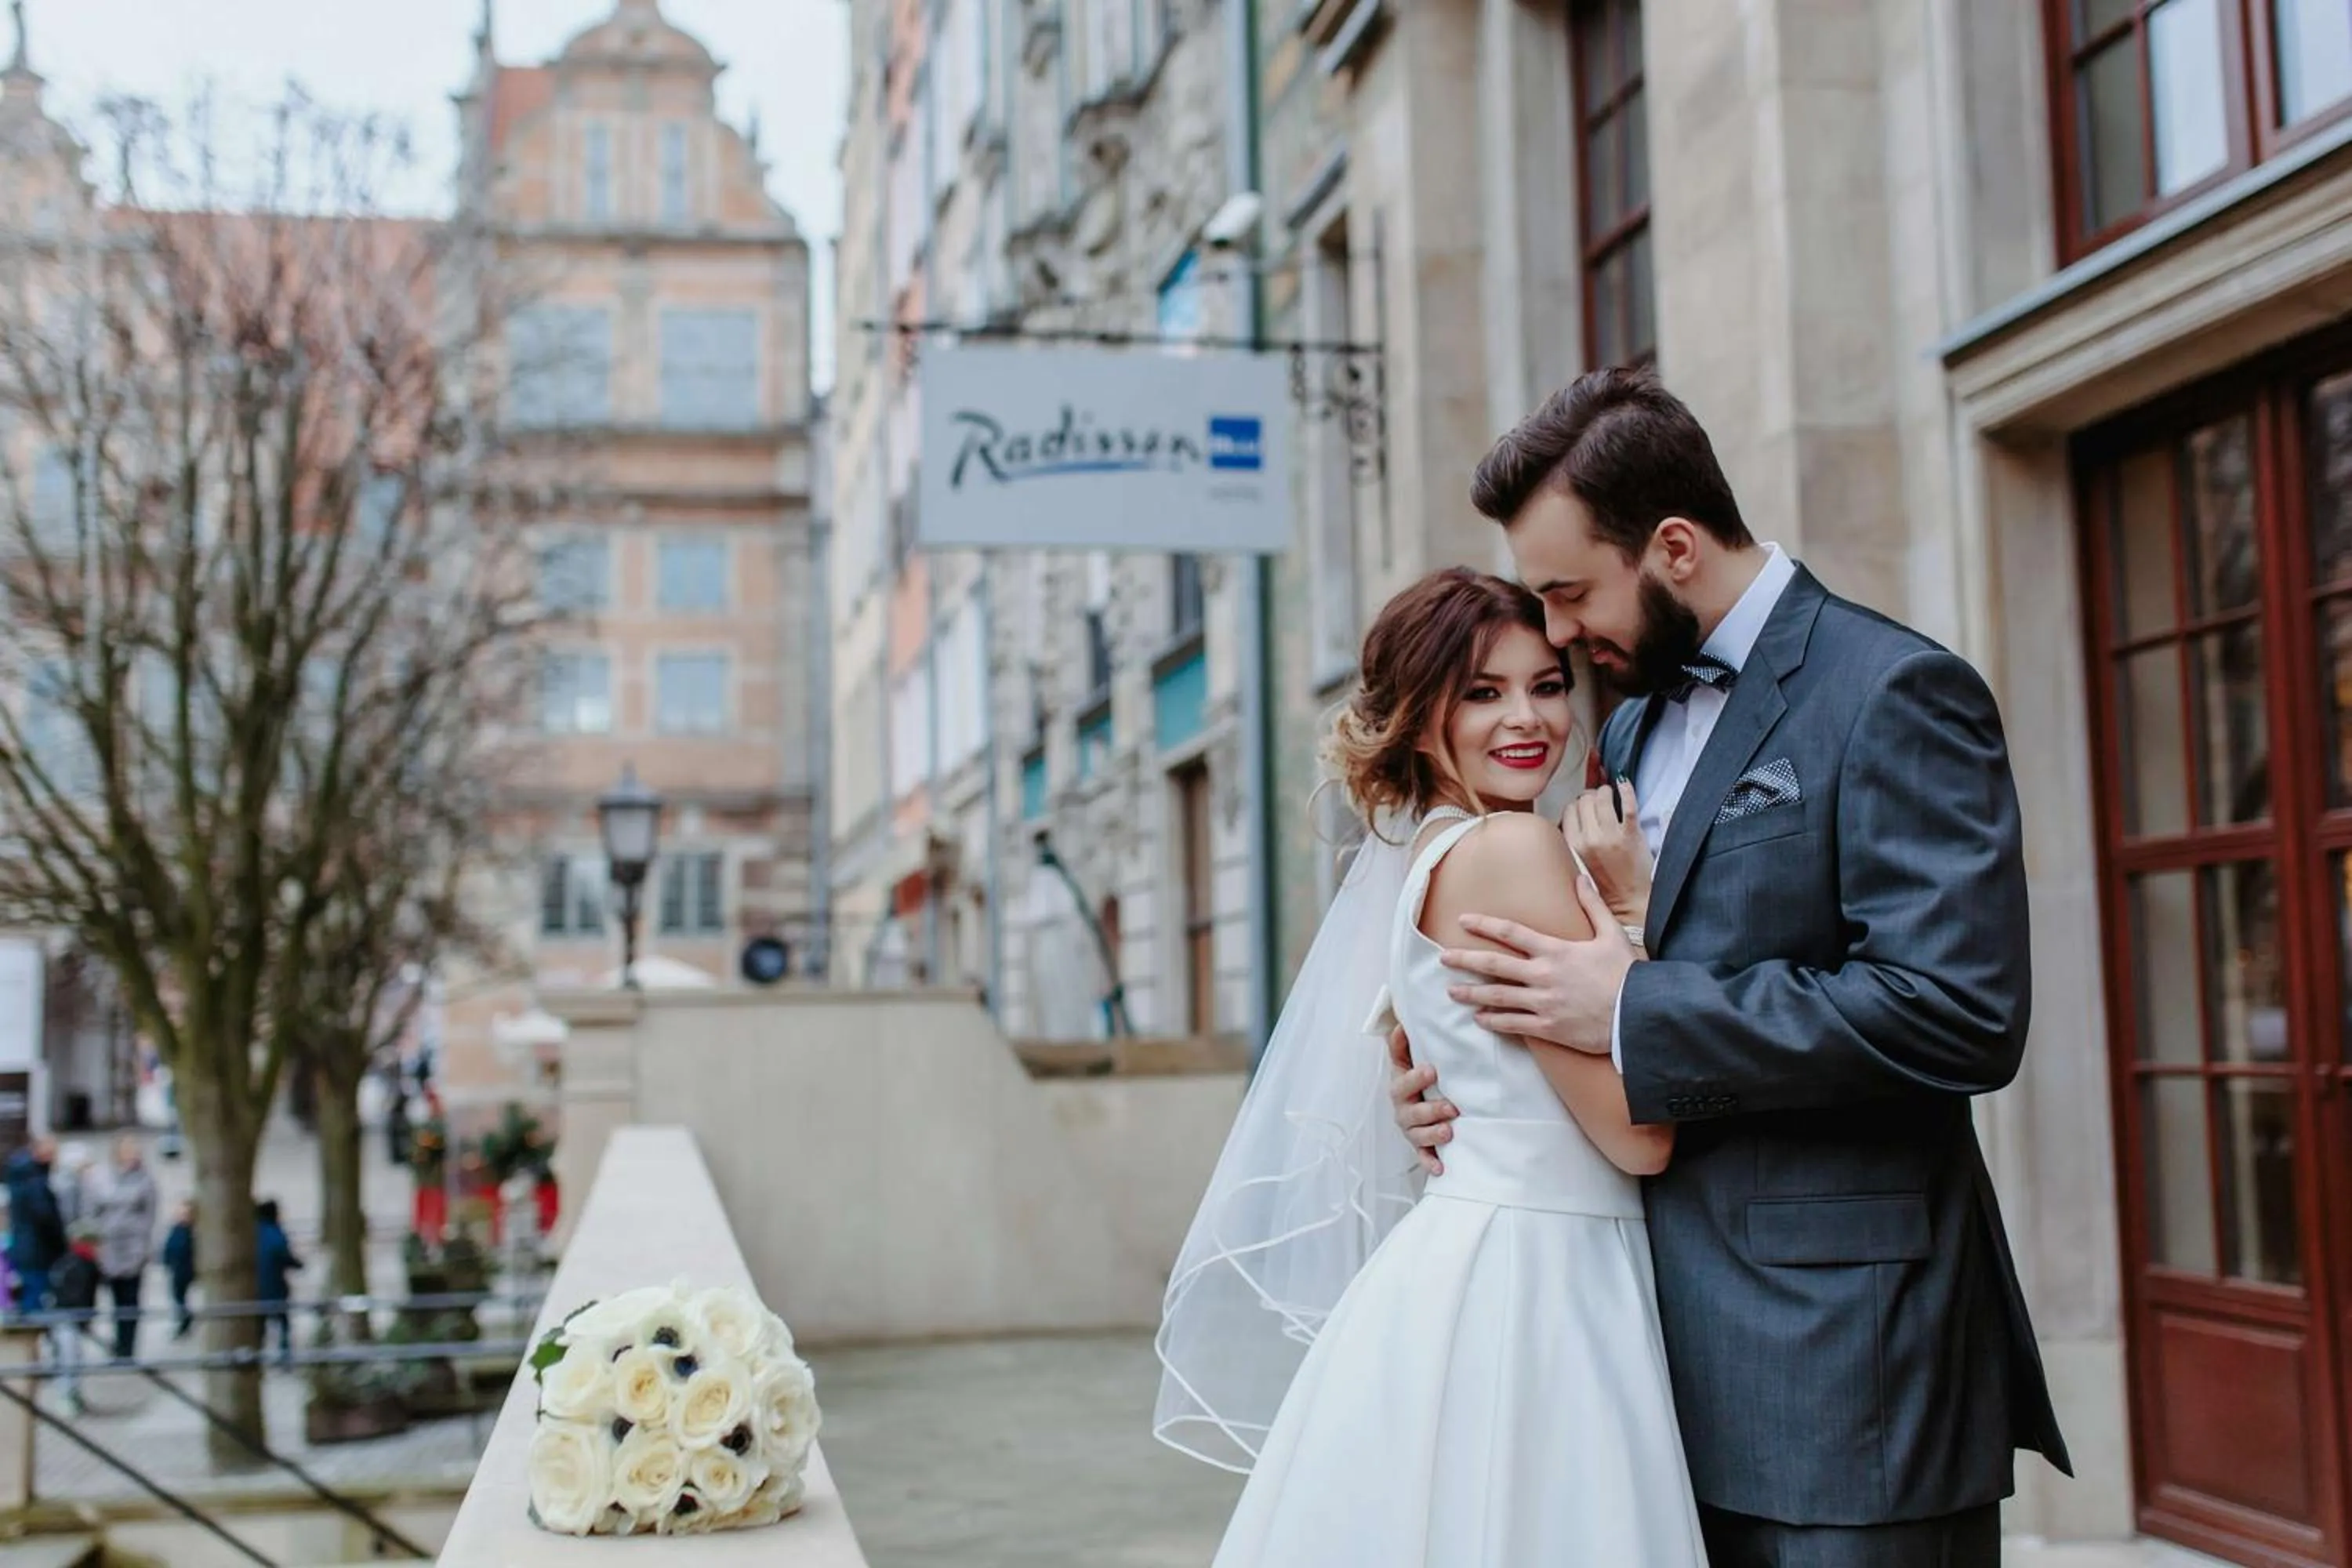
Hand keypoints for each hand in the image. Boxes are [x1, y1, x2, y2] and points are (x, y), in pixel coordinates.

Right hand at [1387, 1025, 1456, 1175]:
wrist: (1420, 1106)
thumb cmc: (1419, 1080)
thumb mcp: (1410, 1060)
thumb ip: (1404, 1044)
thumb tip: (1401, 1021)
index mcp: (1401, 1085)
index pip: (1402, 1080)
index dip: (1415, 1077)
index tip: (1433, 1071)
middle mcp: (1403, 1108)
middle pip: (1410, 1111)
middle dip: (1429, 1109)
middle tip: (1450, 1107)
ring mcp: (1410, 1129)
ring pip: (1417, 1134)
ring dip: (1432, 1133)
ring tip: (1449, 1131)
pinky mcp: (1420, 1147)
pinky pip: (1422, 1157)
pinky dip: (1430, 1163)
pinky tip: (1441, 1168)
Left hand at [1443, 874, 1635, 1055]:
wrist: (1638, 1016)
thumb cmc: (1626, 975)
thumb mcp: (1611, 935)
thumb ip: (1592, 906)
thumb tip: (1579, 878)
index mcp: (1555, 951)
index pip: (1511, 933)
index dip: (1484, 925)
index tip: (1463, 921)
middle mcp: (1543, 976)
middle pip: (1494, 965)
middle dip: (1465, 960)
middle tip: (1443, 957)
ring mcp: (1543, 1003)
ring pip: (1497, 997)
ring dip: (1471, 994)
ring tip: (1451, 991)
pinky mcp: (1548, 1028)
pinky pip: (1513, 1024)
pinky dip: (1493, 1021)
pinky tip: (1479, 1019)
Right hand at [1564, 778, 1649, 924]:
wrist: (1629, 900)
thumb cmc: (1606, 881)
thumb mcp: (1580, 859)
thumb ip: (1575, 836)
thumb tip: (1575, 811)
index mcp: (1574, 845)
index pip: (1569, 809)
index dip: (1578, 804)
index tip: (1585, 806)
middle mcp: (1589, 839)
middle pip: (1584, 800)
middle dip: (1591, 796)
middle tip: (1598, 800)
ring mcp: (1611, 836)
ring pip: (1602, 797)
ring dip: (1606, 791)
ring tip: (1611, 794)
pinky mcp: (1630, 834)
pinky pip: (1627, 804)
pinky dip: (1626, 789)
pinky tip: (1624, 783)